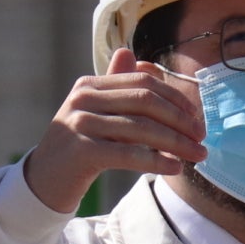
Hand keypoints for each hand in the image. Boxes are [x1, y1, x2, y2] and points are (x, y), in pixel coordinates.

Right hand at [20, 47, 209, 213]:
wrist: (42, 181)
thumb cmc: (77, 148)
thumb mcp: (97, 114)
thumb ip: (118, 89)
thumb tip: (143, 61)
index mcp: (90, 84)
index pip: (143, 82)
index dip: (175, 98)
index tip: (197, 119)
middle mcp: (83, 98)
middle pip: (145, 101)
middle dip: (181, 120)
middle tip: (202, 139)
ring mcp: (80, 123)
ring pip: (141, 128)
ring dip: (176, 143)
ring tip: (197, 156)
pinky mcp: (81, 152)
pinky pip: (128, 154)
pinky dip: (156, 160)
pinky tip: (174, 168)